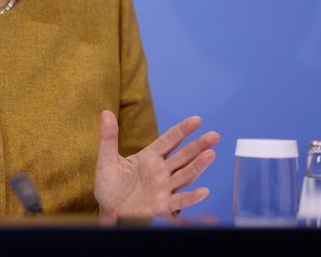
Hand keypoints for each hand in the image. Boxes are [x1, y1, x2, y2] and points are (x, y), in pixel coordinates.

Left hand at [94, 110, 219, 222]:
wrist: (107, 208)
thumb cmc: (108, 183)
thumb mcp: (106, 159)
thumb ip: (108, 137)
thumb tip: (106, 113)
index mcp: (149, 156)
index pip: (169, 140)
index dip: (183, 130)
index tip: (197, 120)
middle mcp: (160, 170)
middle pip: (183, 156)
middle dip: (198, 146)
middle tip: (214, 136)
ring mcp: (163, 187)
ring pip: (184, 175)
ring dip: (198, 166)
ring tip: (211, 155)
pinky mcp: (161, 205)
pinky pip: (178, 201)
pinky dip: (191, 197)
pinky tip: (203, 191)